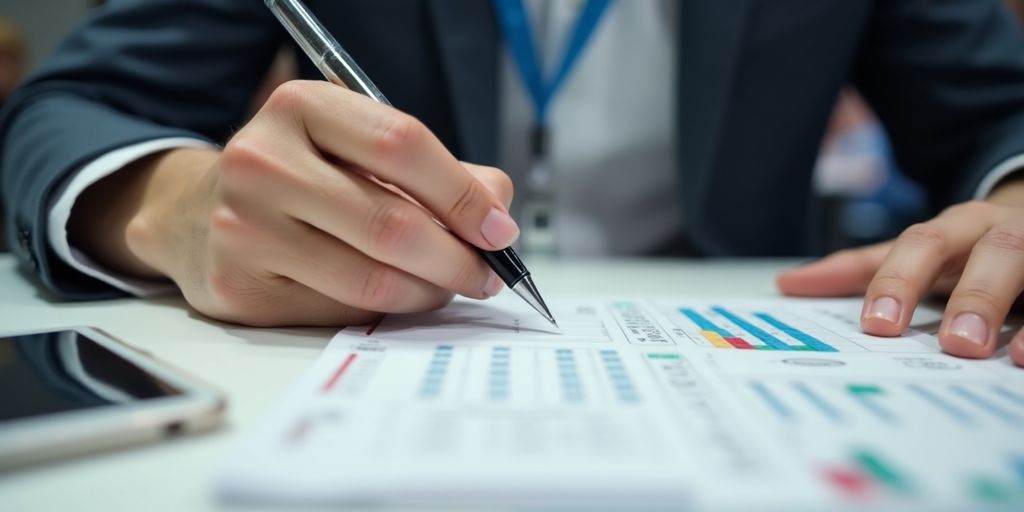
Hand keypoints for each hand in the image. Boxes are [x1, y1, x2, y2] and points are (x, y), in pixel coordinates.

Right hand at [69, 80, 516, 325]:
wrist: (200, 214)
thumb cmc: (301, 178)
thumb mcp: (360, 148)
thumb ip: (437, 171)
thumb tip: (497, 212)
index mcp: (301, 108)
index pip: (402, 145)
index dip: (463, 194)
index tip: (498, 229)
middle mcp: (262, 161)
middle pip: (392, 223)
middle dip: (457, 259)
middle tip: (485, 275)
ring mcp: (243, 227)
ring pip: (371, 278)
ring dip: (428, 291)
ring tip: (446, 286)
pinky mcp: (239, 286)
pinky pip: (341, 311)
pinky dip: (384, 310)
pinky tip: (393, 295)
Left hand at [777, 183, 1023, 367]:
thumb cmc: (969, 247)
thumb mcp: (919, 254)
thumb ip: (863, 269)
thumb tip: (788, 284)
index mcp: (957, 227)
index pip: (922, 245)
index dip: (899, 281)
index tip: (878, 324)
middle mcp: (1006, 232)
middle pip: (997, 252)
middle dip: (976, 296)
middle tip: (957, 345)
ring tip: (1019, 358)